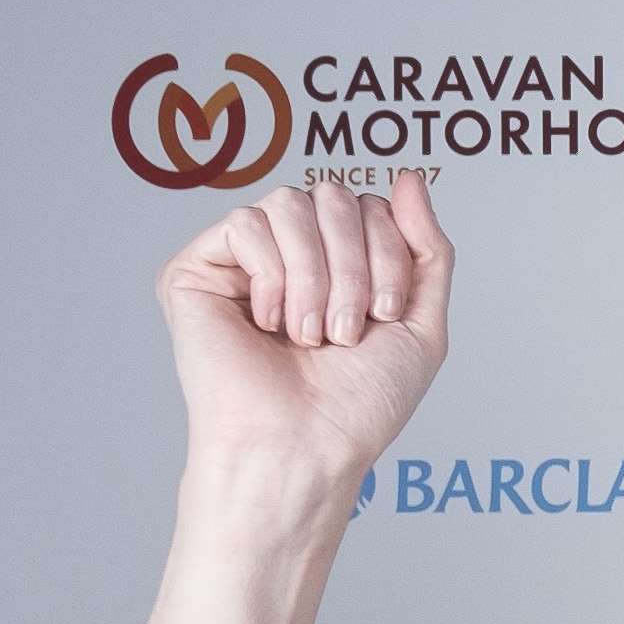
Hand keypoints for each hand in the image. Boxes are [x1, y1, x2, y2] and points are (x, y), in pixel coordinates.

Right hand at [160, 170, 453, 531]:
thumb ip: (427, 248)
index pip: (370, 206)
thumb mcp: (420, 323)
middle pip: (333, 196)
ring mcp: (242, 260)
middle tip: (346, 332)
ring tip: (311, 335)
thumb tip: (410, 178)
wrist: (307, 446)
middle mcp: (291, 257)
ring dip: (317, 277)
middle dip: (355, 265)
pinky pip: (245, 223)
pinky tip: (270, 323)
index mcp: (340, 266)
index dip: (388, 252)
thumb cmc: (358, 405)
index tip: (383, 316)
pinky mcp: (196, 269)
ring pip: (289, 203)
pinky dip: (272, 274)